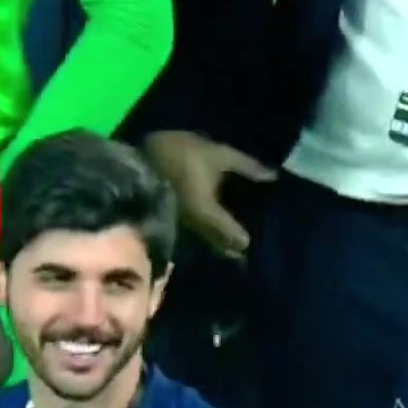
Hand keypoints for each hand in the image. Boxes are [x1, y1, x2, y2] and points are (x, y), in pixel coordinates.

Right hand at [143, 130, 275, 260]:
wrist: (135, 160)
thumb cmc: (179, 155)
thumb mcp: (216, 154)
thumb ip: (246, 167)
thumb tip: (273, 177)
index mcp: (209, 214)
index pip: (235, 238)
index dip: (246, 243)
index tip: (260, 245)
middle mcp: (196, 229)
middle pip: (220, 248)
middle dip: (234, 251)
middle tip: (250, 253)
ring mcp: (180, 230)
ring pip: (206, 245)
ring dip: (219, 247)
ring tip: (233, 247)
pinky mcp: (169, 225)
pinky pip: (193, 238)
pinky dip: (204, 238)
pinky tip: (210, 234)